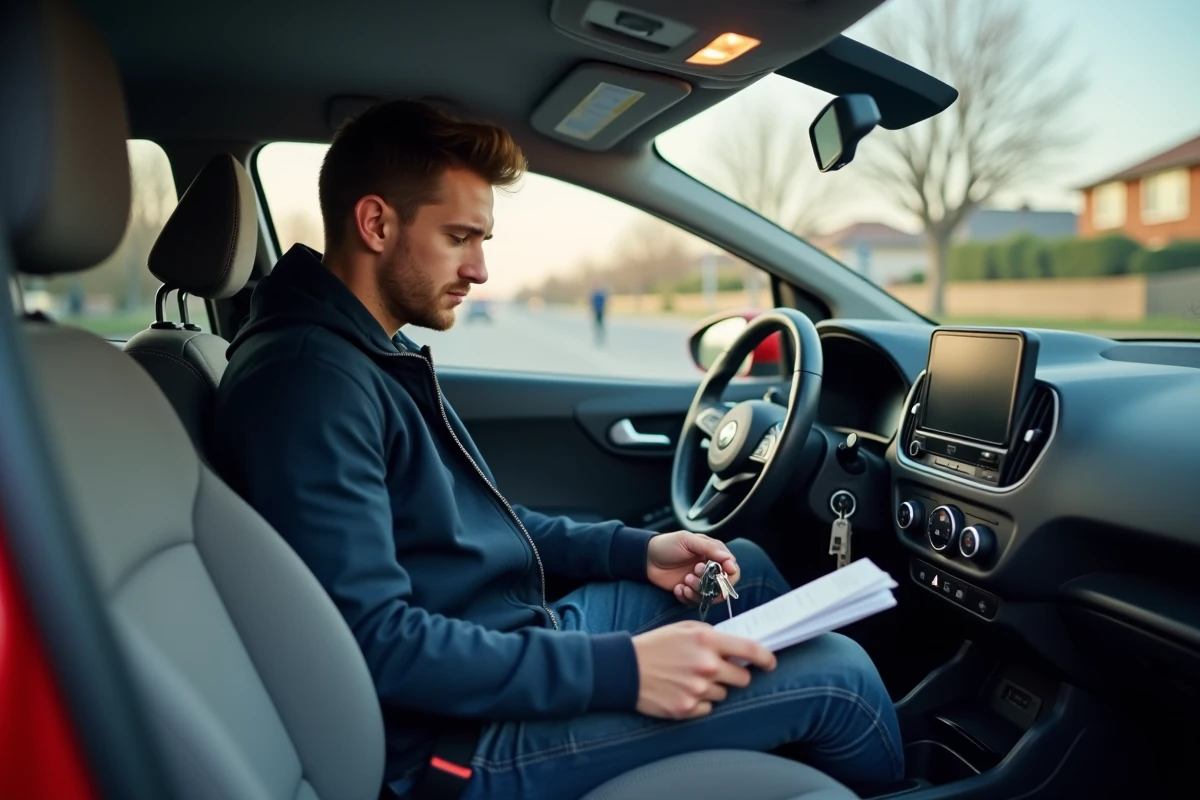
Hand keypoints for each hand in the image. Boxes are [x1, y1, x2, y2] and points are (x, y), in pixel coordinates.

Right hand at [632, 621, 775, 718]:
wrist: (625, 668)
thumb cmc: (656, 645)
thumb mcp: (685, 629)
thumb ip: (713, 637)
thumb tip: (737, 649)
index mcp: (707, 640)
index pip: (750, 650)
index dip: (766, 658)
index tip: (770, 663)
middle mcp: (706, 665)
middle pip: (742, 678)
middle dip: (734, 675)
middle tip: (718, 671)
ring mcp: (698, 689)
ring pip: (723, 694)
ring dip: (713, 688)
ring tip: (690, 678)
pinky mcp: (688, 708)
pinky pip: (708, 708)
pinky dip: (700, 702)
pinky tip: (682, 690)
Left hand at [647, 531, 738, 604]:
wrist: (645, 557)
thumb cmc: (667, 544)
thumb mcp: (687, 540)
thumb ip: (709, 548)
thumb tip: (730, 560)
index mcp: (712, 554)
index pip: (732, 568)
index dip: (729, 574)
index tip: (721, 574)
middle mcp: (709, 570)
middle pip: (722, 585)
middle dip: (710, 583)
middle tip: (694, 573)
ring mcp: (698, 583)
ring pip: (709, 596)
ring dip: (697, 590)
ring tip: (684, 581)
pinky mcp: (688, 592)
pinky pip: (694, 602)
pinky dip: (687, 597)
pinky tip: (678, 588)